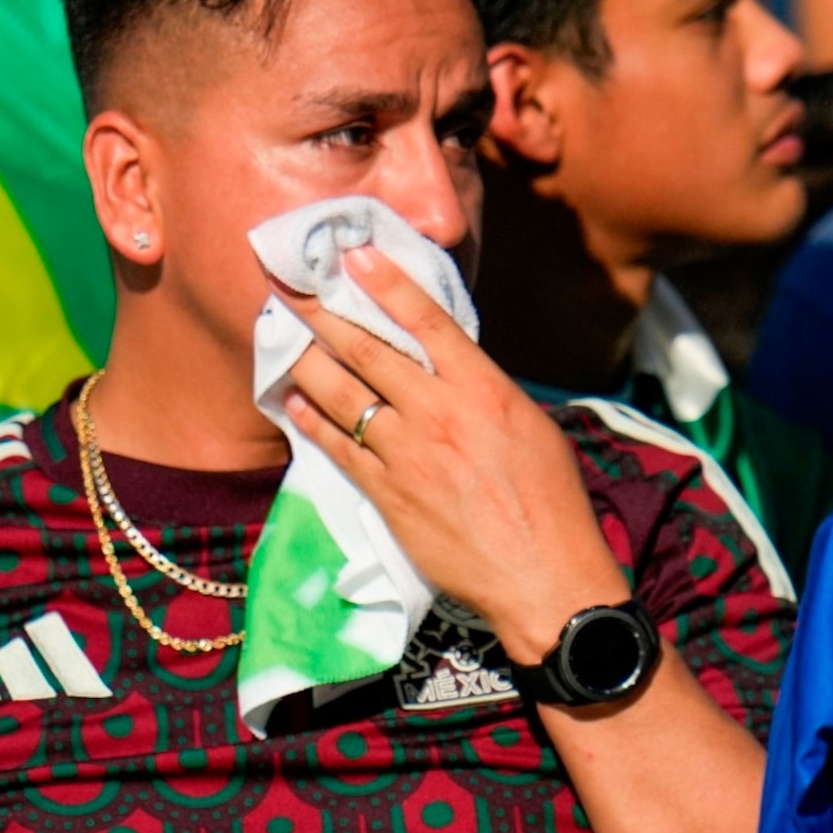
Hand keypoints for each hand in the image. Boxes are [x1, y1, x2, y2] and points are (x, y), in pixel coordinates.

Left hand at [278, 246, 632, 667]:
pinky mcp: (387, 494)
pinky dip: (310, 418)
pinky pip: (336, 446)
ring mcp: (408, 454)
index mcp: (485, 390)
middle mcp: (441, 413)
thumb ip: (485, 392)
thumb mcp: (532, 428)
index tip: (352, 254)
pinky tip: (293, 399)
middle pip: (367, 349)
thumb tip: (449, 366)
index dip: (385, 282)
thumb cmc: (552, 503)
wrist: (543, 578)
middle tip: (285, 282)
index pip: (428, 320)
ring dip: (305, 358)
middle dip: (321, 311)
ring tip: (280, 334)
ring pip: (340, 393)